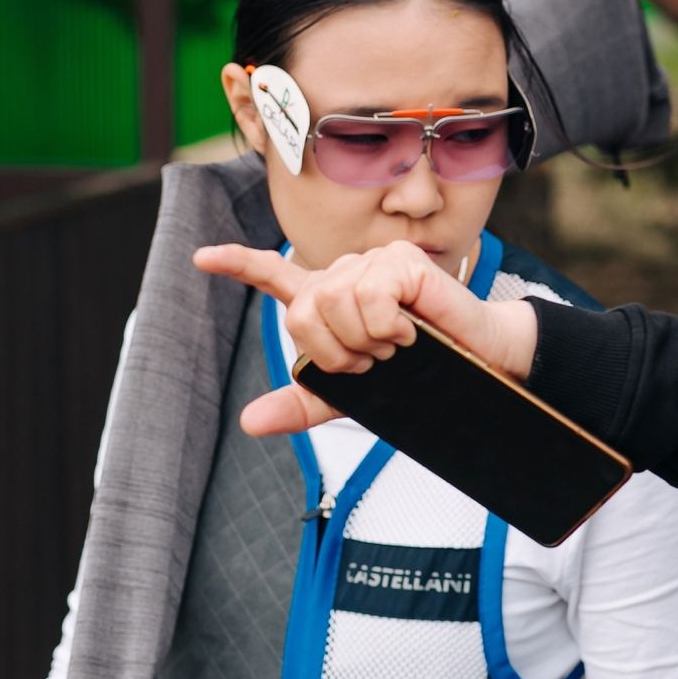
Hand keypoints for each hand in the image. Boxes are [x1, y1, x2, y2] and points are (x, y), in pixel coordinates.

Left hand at [193, 241, 539, 435]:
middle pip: (301, 311)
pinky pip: (369, 296)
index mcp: (330, 301)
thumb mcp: (355, 395)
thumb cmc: (423, 371)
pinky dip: (388, 325)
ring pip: (333, 302)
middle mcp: (346, 276)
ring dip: (365, 340)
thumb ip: (304, 402)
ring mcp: (373, 263)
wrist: (477, 364)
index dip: (237, 265)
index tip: (200, 258)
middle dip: (334, 351)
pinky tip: (411, 329)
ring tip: (397, 345)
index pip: (275, 276)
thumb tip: (251, 420)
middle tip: (374, 361)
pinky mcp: (400, 261)